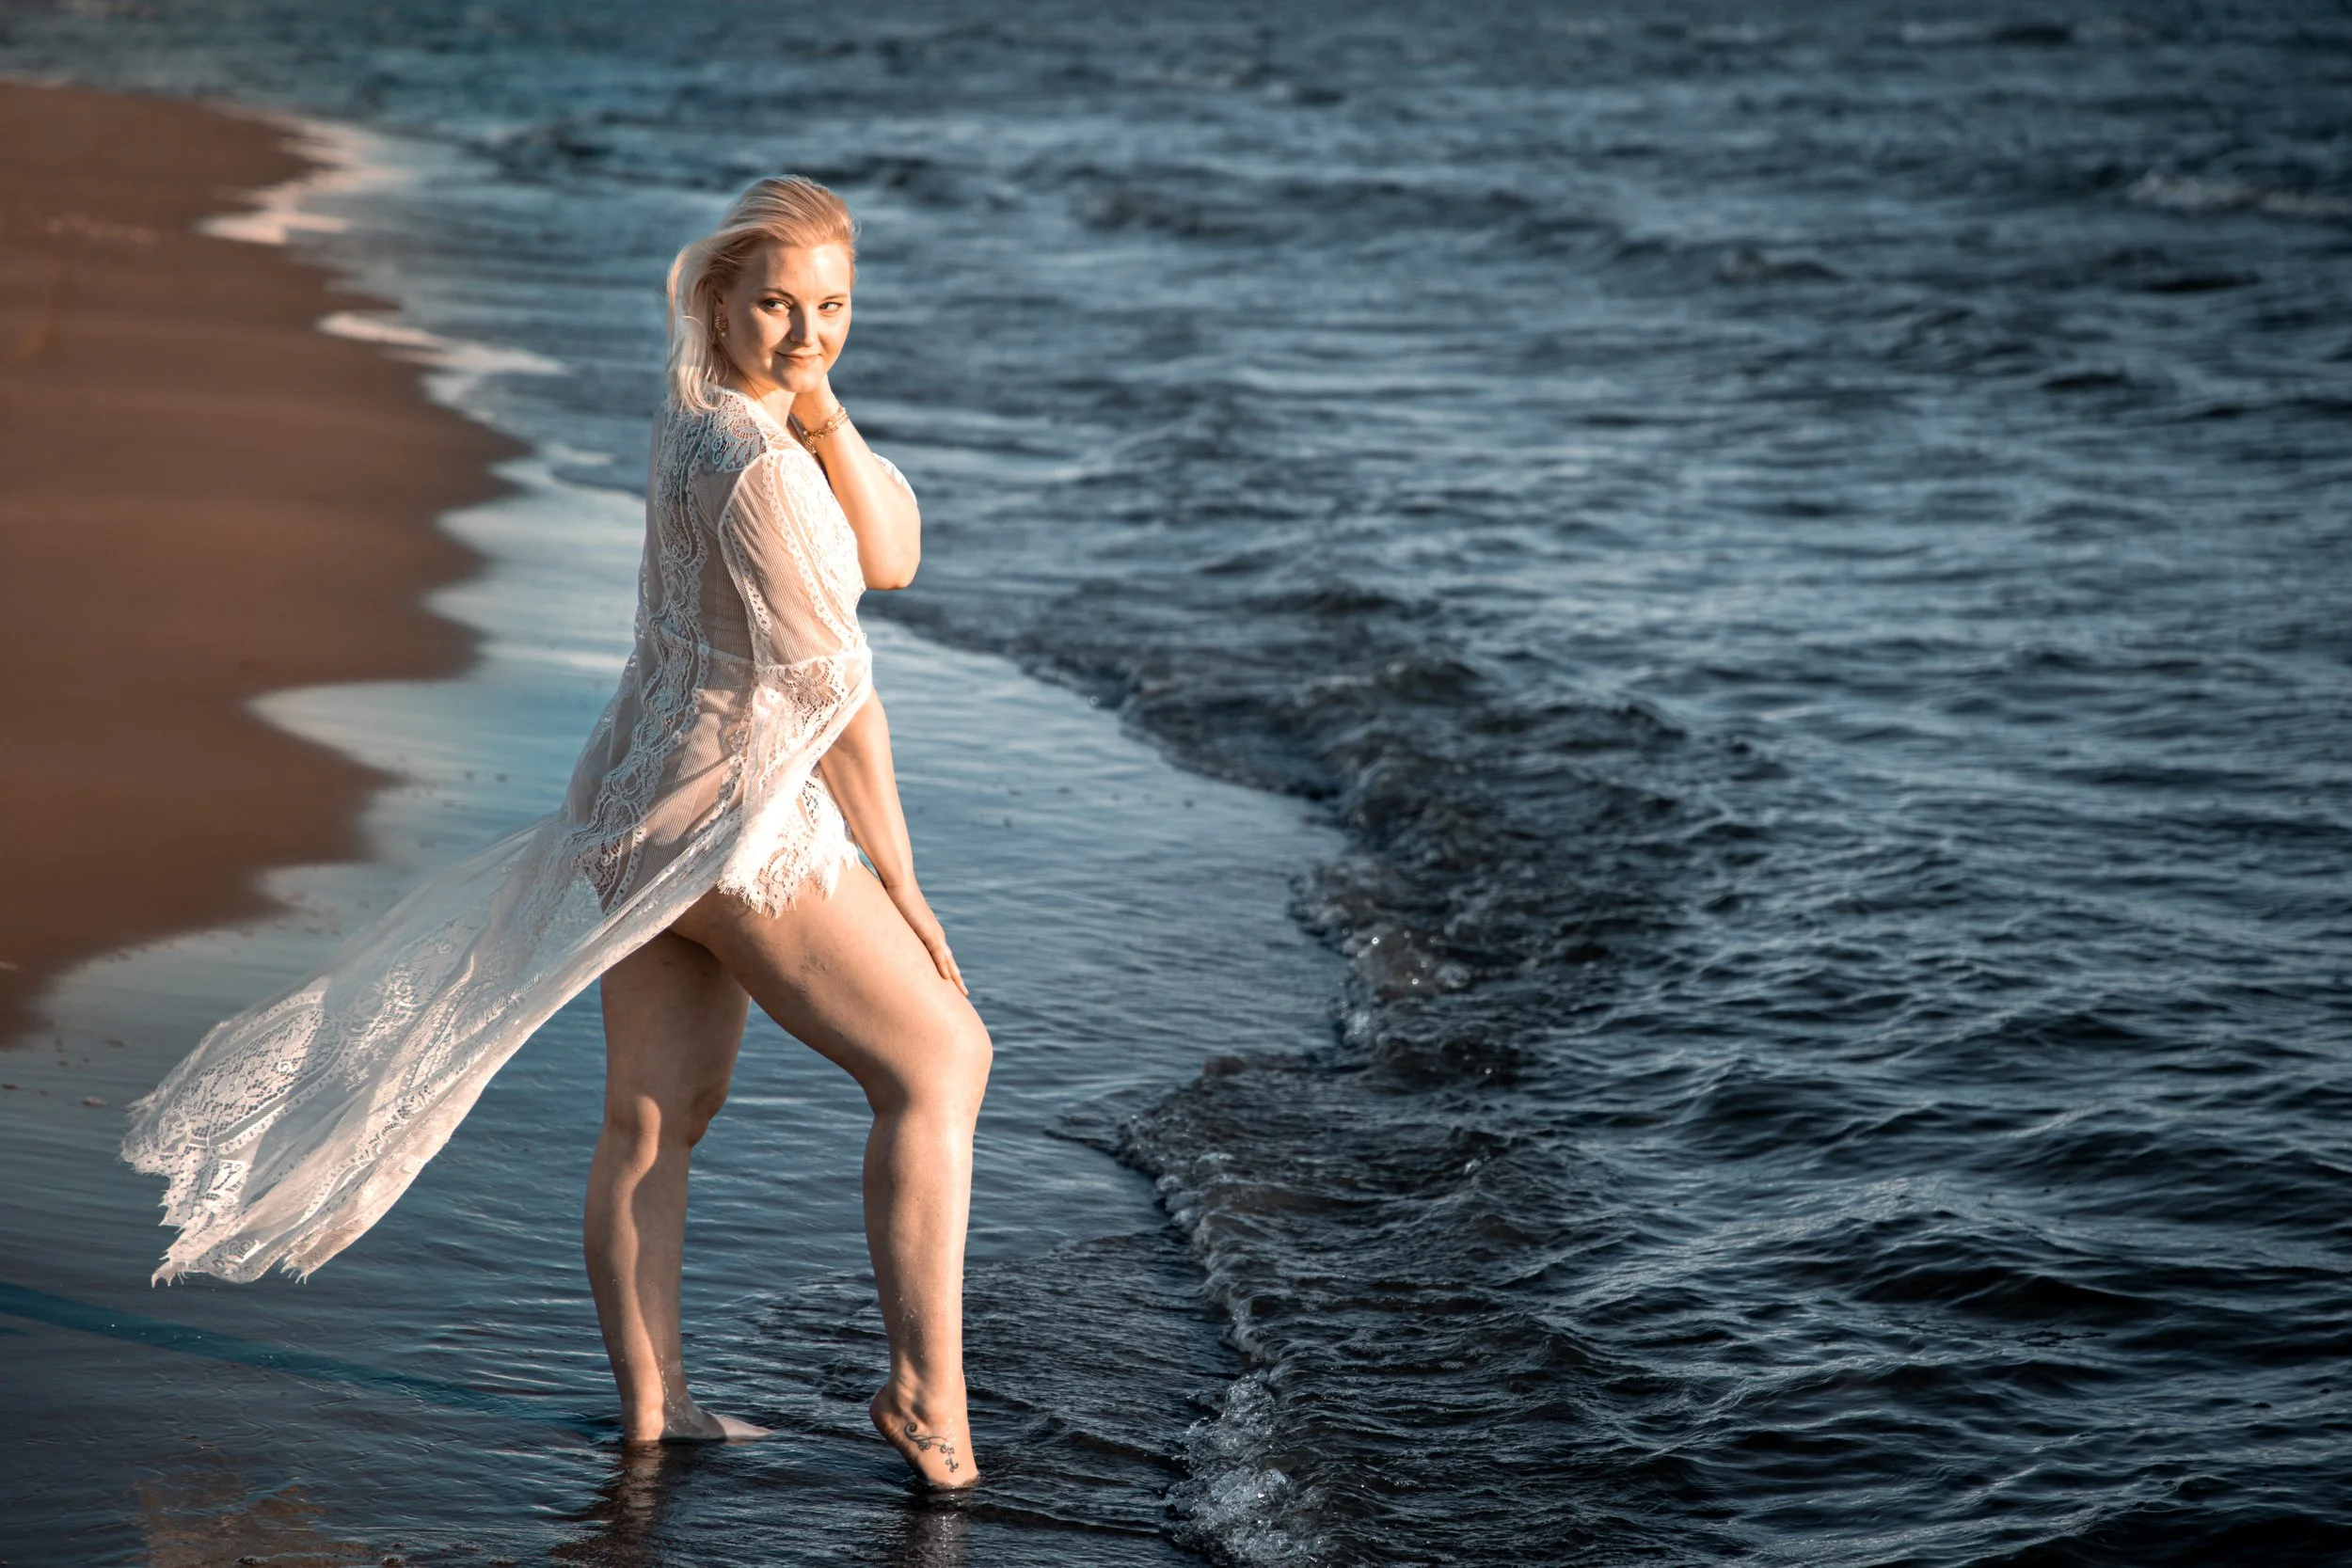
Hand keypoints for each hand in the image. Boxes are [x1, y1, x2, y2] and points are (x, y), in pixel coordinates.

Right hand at [884, 878, 966, 995]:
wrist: (900, 884)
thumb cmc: (896, 899)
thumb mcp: (897, 921)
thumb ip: (897, 931)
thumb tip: (888, 937)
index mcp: (930, 933)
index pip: (943, 956)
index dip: (948, 970)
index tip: (953, 983)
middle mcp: (936, 935)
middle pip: (950, 961)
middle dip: (957, 978)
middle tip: (964, 993)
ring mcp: (934, 934)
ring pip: (948, 960)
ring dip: (955, 976)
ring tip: (962, 991)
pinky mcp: (928, 932)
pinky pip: (938, 953)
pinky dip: (944, 966)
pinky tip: (947, 978)